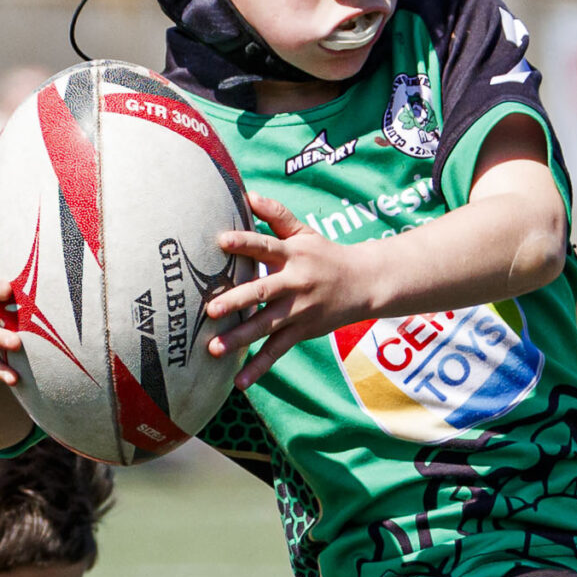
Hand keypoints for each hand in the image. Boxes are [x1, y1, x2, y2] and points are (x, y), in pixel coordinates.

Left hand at [205, 193, 379, 388]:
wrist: (365, 284)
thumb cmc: (325, 255)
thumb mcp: (304, 232)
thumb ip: (275, 215)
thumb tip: (247, 193)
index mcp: (293, 255)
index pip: (265, 245)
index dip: (244, 242)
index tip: (220, 240)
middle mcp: (295, 283)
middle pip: (262, 291)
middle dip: (236, 300)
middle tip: (211, 309)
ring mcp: (299, 311)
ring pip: (266, 326)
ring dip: (240, 338)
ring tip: (213, 348)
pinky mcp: (302, 332)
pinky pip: (277, 352)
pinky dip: (258, 368)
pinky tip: (238, 383)